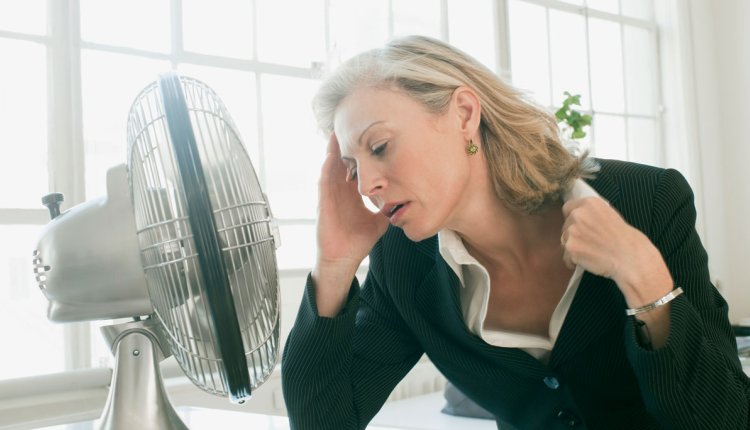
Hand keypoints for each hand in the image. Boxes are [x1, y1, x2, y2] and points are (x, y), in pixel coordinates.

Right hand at [313, 134, 388, 315]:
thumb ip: (389, 209)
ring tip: (338, 129)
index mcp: (351, 192)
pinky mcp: (323, 202)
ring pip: (331, 165)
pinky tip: (331, 155)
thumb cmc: (357, 241)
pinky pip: (324, 180)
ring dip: (334, 149)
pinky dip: (327, 167)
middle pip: (342, 160)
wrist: (343, 258)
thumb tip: (407, 201)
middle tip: (351, 121)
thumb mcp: (379, 221)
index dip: (361, 152)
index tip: (369, 134)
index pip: (356, 166)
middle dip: (347, 143)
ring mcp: (330, 194)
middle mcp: (339, 190)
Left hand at [560, 197, 672, 305]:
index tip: (580, 226)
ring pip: (564, 240)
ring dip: (573, 247)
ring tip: (591, 252)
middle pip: (565, 225)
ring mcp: (572, 231)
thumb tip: (577, 217)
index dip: (573, 218)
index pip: (568, 207)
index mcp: (589, 203)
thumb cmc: (624, 239)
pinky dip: (573, 261)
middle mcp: (578, 214)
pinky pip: (566, 256)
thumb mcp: (609, 215)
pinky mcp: (571, 248)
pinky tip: (588, 261)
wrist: (630, 257)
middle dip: (574, 234)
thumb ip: (591, 214)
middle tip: (589, 242)